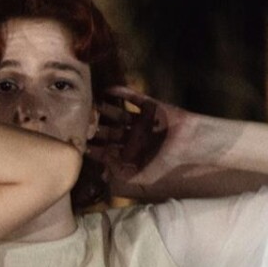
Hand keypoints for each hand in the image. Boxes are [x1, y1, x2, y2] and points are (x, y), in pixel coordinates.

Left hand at [88, 86, 216, 193]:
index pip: (106, 150)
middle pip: (109, 131)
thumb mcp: (141, 176)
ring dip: (104, 110)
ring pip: (118, 115)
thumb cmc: (168, 163)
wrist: (192, 145)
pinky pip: (134, 98)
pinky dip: (122, 93)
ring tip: (89, 106)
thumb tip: (99, 172)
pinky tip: (107, 90)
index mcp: (130, 153)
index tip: (75, 144)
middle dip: (94, 128)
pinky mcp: (151, 107)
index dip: (92, 147)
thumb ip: (120, 175)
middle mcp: (133, 137)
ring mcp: (141, 121)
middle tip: (78, 123)